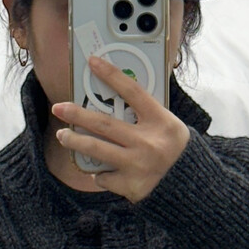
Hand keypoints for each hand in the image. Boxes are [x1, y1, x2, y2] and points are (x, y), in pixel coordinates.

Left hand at [51, 54, 189, 202]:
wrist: (189, 185)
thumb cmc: (173, 150)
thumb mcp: (167, 126)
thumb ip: (144, 114)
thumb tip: (110, 99)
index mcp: (160, 122)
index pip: (132, 91)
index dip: (111, 74)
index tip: (92, 62)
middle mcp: (148, 142)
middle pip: (104, 123)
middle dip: (77, 114)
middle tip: (59, 108)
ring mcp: (138, 165)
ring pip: (96, 149)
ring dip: (74, 141)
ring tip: (62, 135)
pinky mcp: (131, 185)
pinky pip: (104, 176)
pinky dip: (100, 173)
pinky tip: (103, 171)